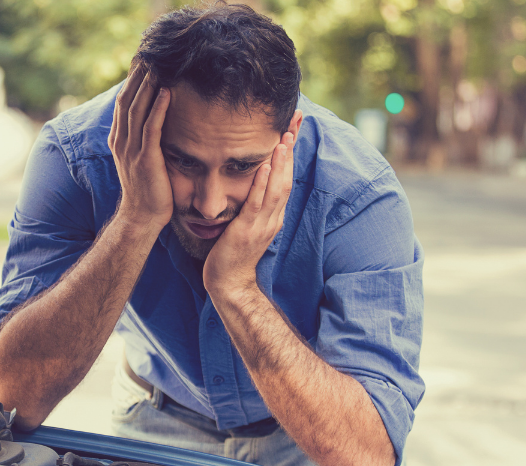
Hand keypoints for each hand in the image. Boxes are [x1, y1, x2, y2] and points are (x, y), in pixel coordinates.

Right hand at [107, 64, 172, 231]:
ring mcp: (131, 150)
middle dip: (138, 76)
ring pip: (137, 110)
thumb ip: (144, 138)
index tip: (144, 61)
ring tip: (158, 65)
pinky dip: (158, 109)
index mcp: (119, 140)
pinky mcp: (145, 159)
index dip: (132, 80)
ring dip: (148, 86)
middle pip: (127, 100)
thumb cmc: (148, 189)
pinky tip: (167, 92)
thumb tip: (156, 120)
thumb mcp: (141, 159)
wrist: (142, 217)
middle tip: (150, 54)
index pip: (124, 102)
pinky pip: (151, 129)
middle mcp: (121, 141)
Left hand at [203, 129, 297, 300]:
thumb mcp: (247, 223)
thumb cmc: (233, 253)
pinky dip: (262, 184)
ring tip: (284, 137)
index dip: (291, 152)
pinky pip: (257, 203)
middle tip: (296, 121)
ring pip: (277, 188)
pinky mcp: (247, 230)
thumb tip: (251, 182)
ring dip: (281, 162)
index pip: (286, 177)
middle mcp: (273, 217)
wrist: (229, 284)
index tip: (293, 126)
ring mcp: (262, 224)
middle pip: (288, 177)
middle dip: (292, 148)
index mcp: (274, 214)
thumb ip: (252, 204)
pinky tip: (265, 166)